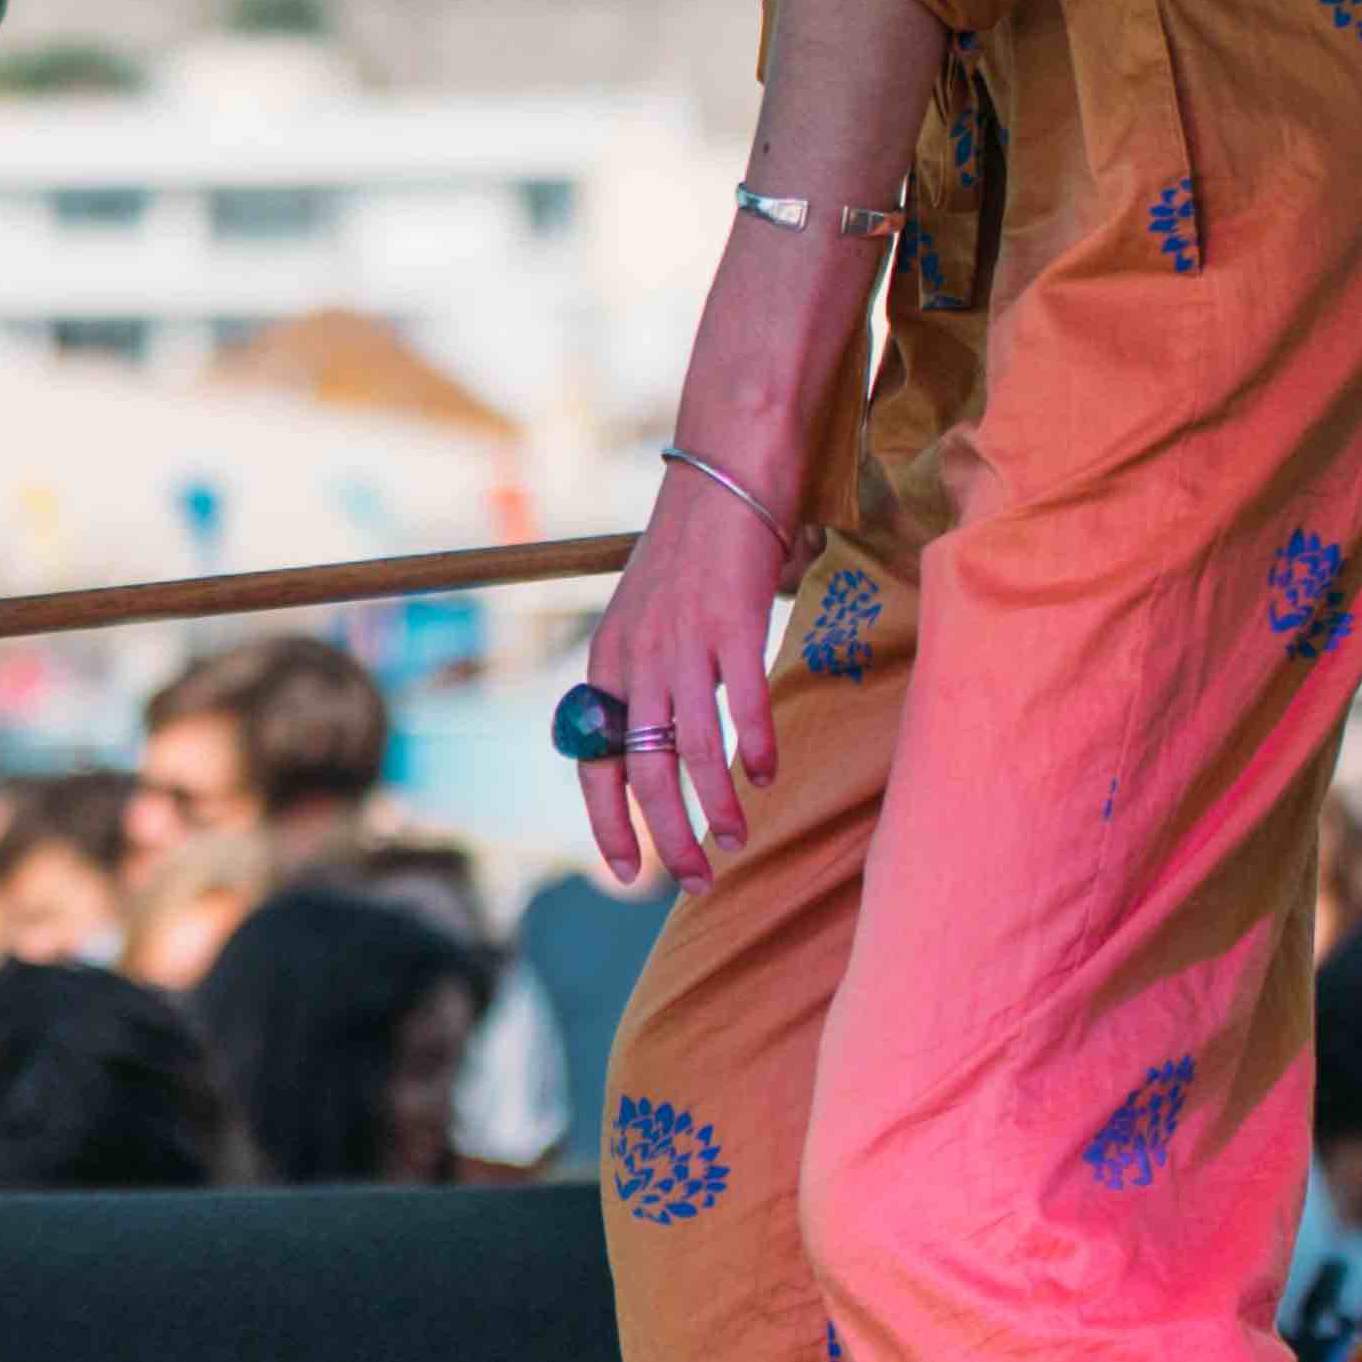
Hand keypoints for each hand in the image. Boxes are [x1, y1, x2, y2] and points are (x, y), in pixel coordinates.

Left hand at [576, 450, 806, 888]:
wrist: (721, 480)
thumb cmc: (687, 557)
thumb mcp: (641, 623)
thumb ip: (641, 683)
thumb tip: (652, 750)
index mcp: (605, 665)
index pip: (594, 763)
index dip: (608, 822)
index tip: (625, 873)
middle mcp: (636, 660)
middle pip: (644, 771)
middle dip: (668, 836)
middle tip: (693, 880)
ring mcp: (684, 643)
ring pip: (693, 749)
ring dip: (715, 806)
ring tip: (735, 842)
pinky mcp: (733, 624)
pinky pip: (744, 703)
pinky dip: (756, 746)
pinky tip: (766, 776)